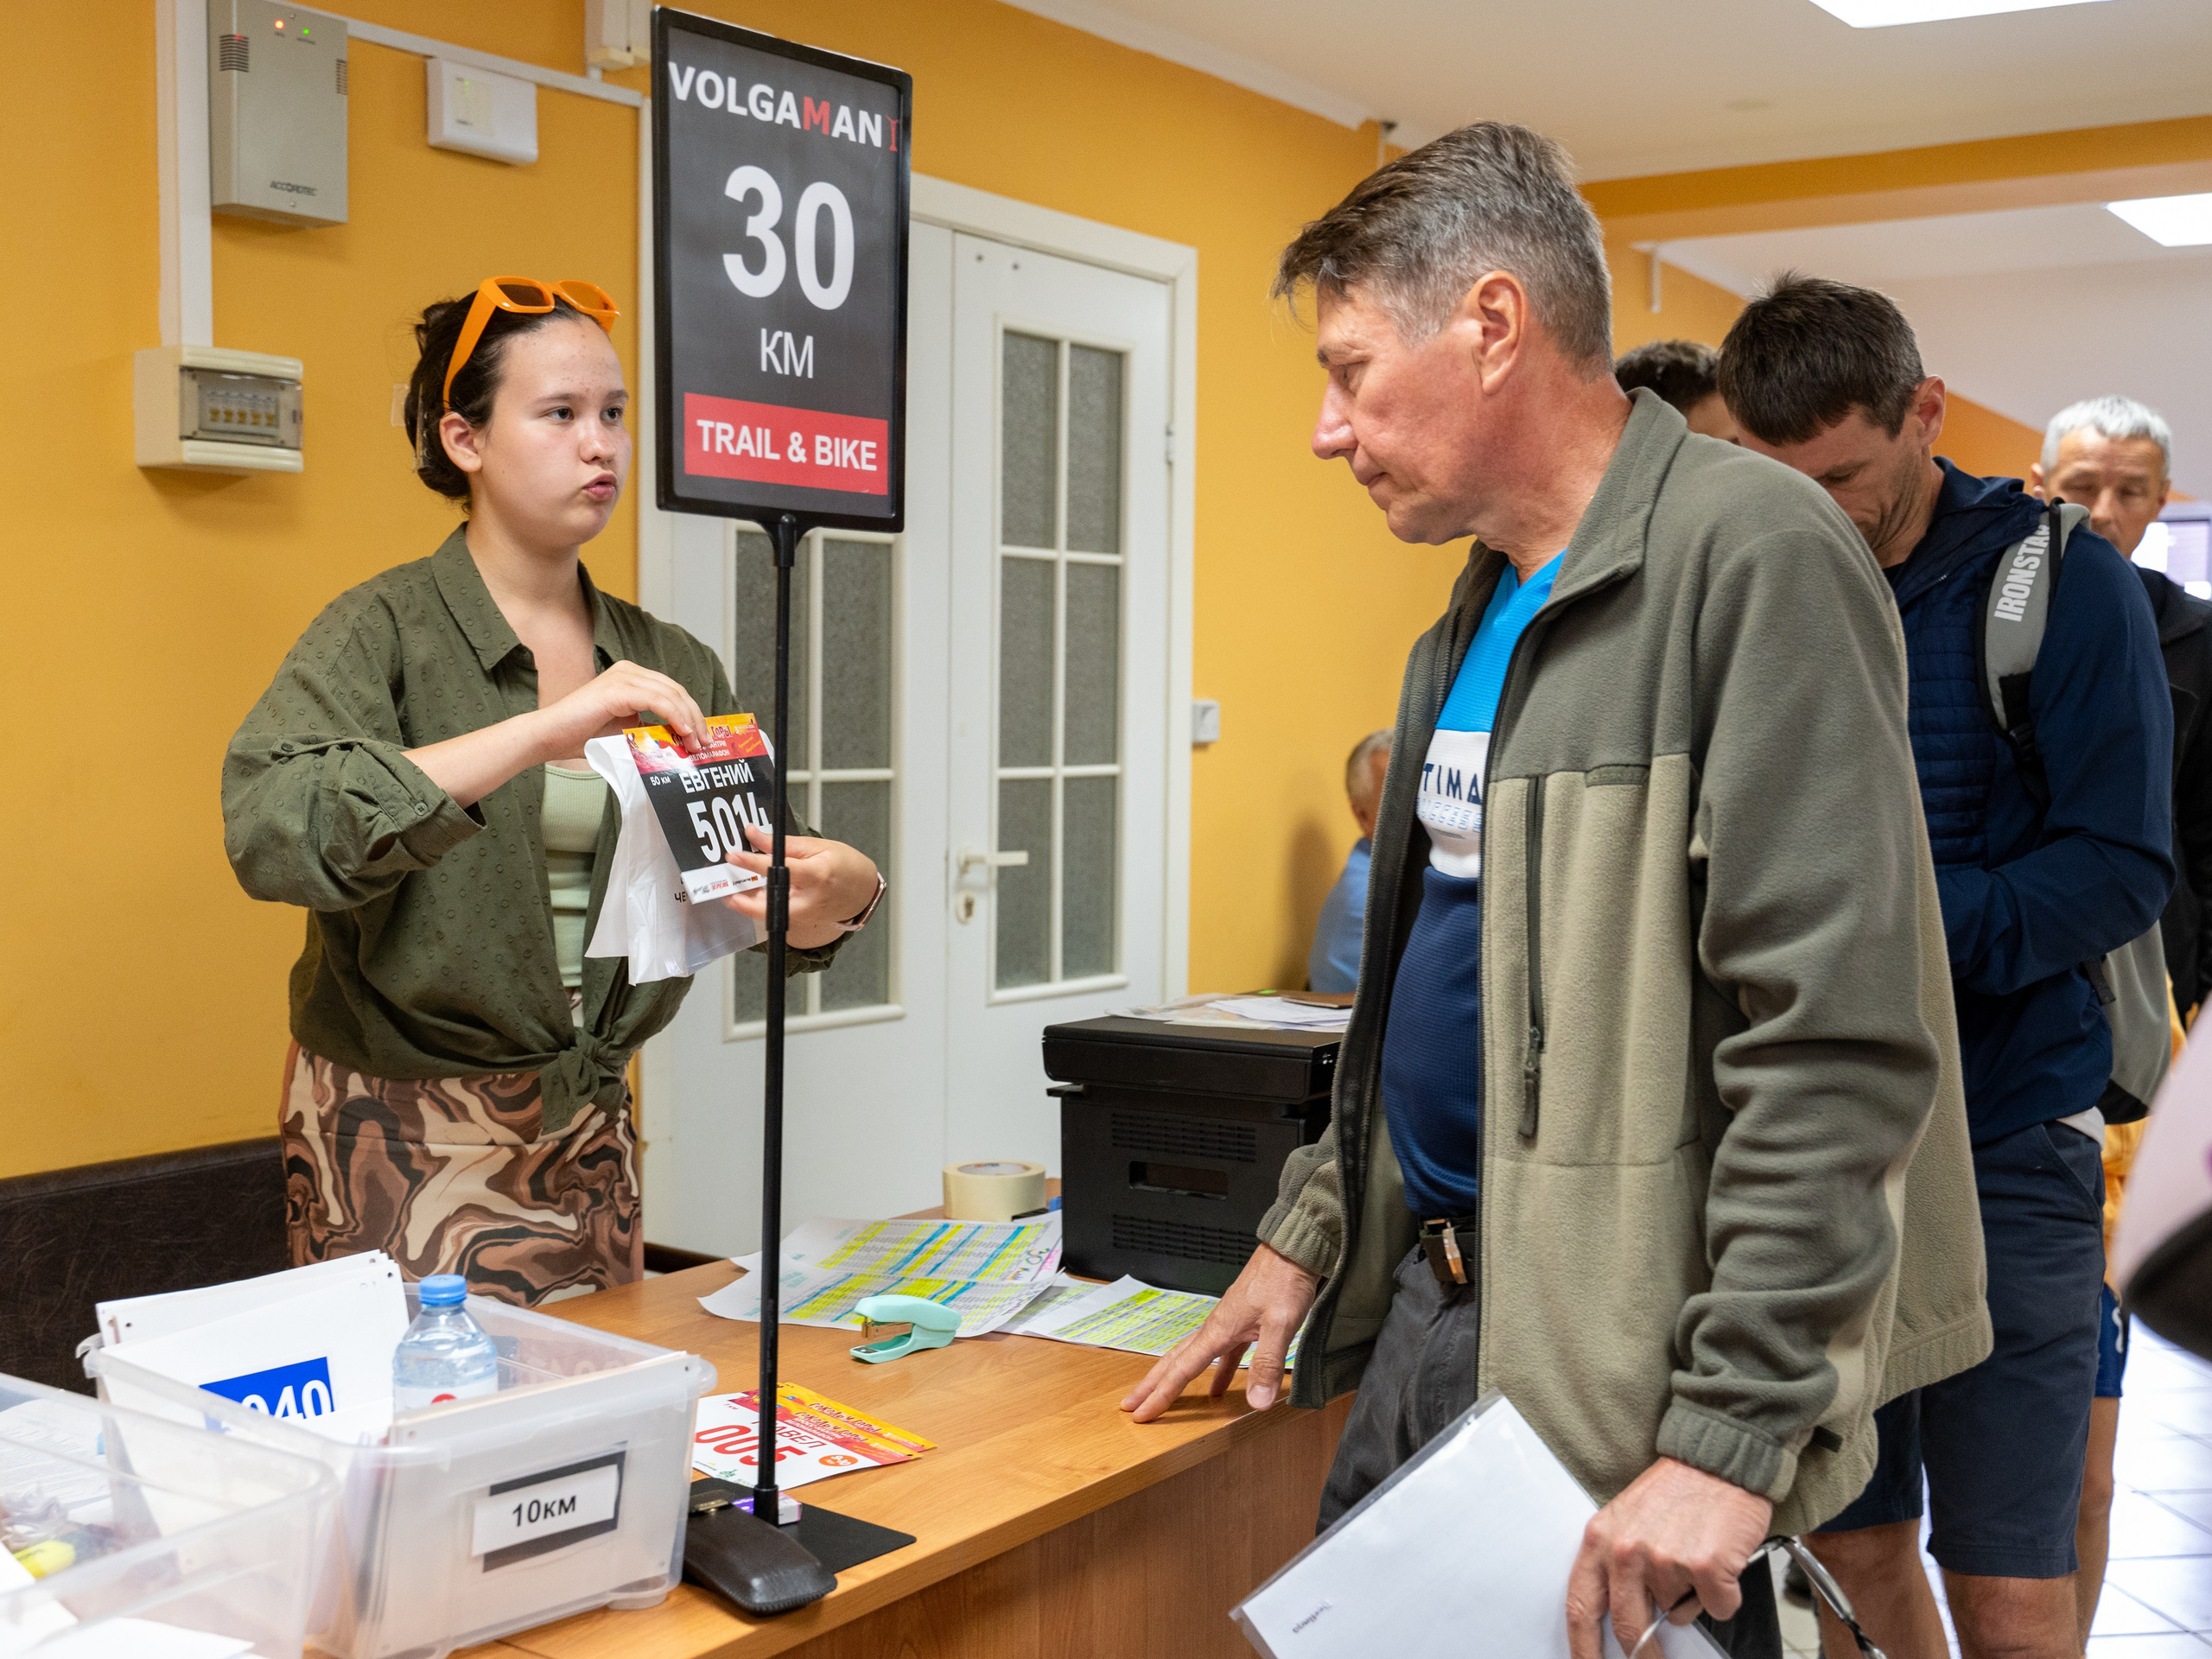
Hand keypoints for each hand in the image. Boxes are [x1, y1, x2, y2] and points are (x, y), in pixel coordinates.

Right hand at [535, 660, 708, 763]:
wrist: (550, 737)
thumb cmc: (583, 736)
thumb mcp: (627, 731)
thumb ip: (651, 729)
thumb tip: (682, 742)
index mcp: (632, 678)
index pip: (673, 692)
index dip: (692, 714)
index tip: (702, 738)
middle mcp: (629, 671)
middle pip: (677, 691)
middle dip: (696, 718)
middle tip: (704, 744)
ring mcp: (623, 677)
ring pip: (671, 695)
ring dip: (689, 721)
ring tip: (695, 744)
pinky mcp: (618, 688)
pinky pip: (658, 700)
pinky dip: (674, 716)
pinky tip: (683, 733)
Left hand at [723, 825, 880, 949]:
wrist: (862, 891)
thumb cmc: (845, 866)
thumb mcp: (817, 846)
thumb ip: (781, 843)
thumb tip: (752, 834)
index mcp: (817, 876)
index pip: (780, 869)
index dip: (754, 863)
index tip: (734, 856)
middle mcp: (810, 901)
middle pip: (771, 906)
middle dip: (744, 902)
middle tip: (726, 889)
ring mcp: (806, 916)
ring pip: (769, 915)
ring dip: (748, 905)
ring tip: (735, 890)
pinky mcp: (801, 924)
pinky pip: (775, 916)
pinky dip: (761, 906)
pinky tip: (752, 896)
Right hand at [1120, 1244, 1316, 1419]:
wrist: (1291, 1251)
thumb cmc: (1283, 1281)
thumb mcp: (1280, 1325)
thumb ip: (1267, 1363)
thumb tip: (1257, 1403)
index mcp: (1217, 1330)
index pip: (1182, 1370)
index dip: (1161, 1395)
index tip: (1141, 1413)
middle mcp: (1216, 1327)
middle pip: (1175, 1361)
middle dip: (1152, 1385)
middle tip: (1130, 1404)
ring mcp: (1227, 1324)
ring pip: (1192, 1356)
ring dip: (1176, 1378)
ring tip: (1163, 1396)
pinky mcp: (1243, 1323)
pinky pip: (1220, 1354)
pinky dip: (1215, 1373)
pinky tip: (1219, 1388)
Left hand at [1565, 1457, 1771, 1658]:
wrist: (1717, 1460)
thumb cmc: (1674, 1490)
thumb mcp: (1625, 1520)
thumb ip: (1616, 1565)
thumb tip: (1621, 1620)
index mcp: (1600, 1540)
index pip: (1581, 1608)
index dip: (1582, 1649)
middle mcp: (1627, 1552)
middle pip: (1628, 1627)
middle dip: (1643, 1654)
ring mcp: (1665, 1560)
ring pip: (1679, 1613)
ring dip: (1691, 1599)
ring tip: (1695, 1559)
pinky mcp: (1705, 1566)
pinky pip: (1718, 1606)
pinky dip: (1724, 1595)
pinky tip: (1720, 1563)